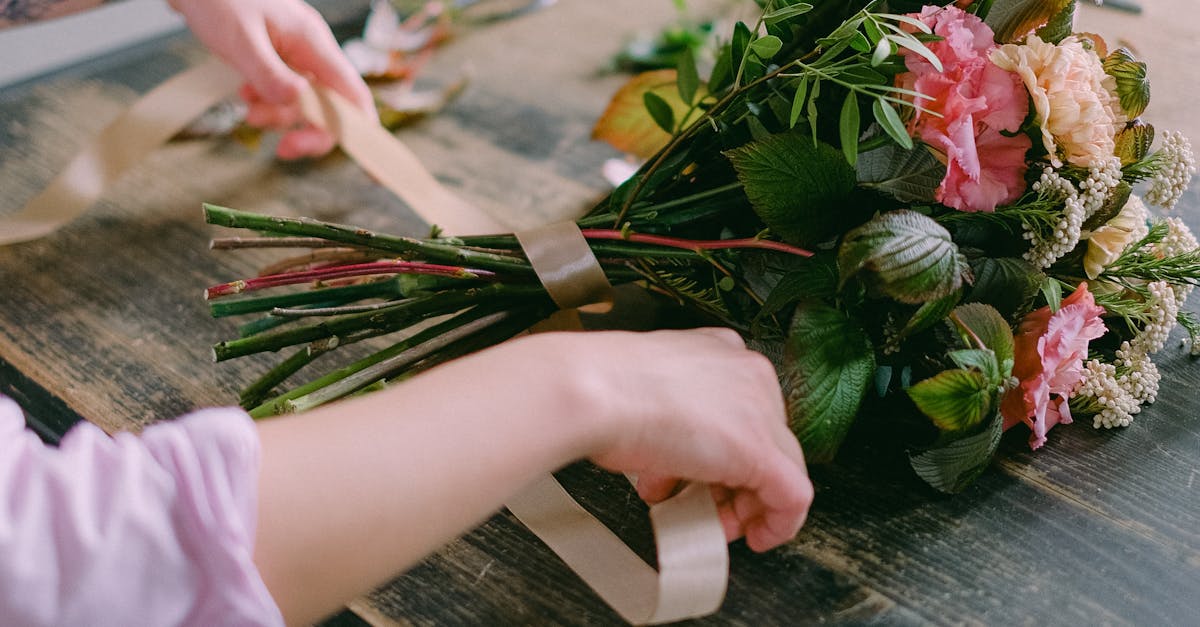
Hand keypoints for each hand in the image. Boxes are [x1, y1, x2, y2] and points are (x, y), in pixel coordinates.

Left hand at [169, 0, 376, 158]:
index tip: (365, 166)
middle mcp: (312, 52)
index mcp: (314, 43)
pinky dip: (267, 102)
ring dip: (278, 117)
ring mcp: (296, 56)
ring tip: (248, 108)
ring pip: (303, 104)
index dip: (363, 132)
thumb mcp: (240, 39)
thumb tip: (298, 105)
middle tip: (282, 149)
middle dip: (308, 130)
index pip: (353, 95)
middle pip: (331, 107)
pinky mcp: (278, 60)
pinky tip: (246, 93)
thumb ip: (269, 73)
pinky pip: (284, 93)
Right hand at [535, 328, 813, 551]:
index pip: (744, 410)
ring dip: (742, 504)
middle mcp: (748, 374)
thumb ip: (674, 418)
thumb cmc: (604, 388)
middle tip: (704, 503)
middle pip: (764, 440)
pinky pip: (792, 496)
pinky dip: (779, 523)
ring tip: (703, 518)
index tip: (701, 474)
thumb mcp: (647, 393)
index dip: (723, 451)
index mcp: (721, 351)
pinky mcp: (761, 451)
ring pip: (779, 467)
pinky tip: (757, 536)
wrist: (595, 392)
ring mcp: (759, 411)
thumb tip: (674, 453)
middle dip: (732, 481)